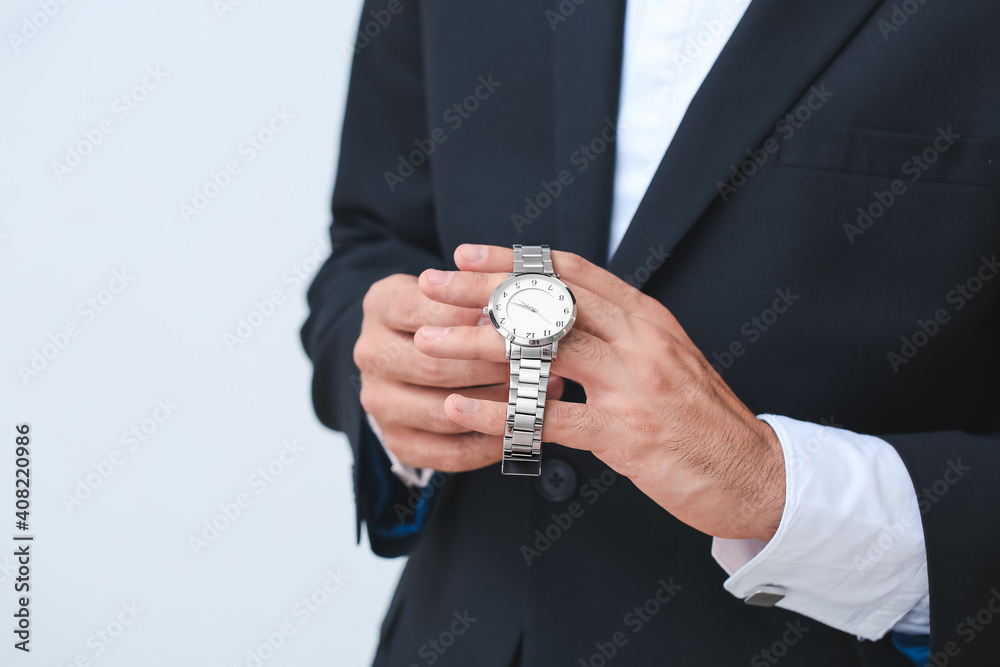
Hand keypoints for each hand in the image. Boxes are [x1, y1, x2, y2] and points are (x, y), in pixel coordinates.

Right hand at [353, 273, 564, 471]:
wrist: (412, 350)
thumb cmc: (444, 313)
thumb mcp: (451, 289)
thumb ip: (473, 295)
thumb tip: (511, 315)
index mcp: (381, 305)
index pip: (422, 312)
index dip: (469, 320)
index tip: (510, 322)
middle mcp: (370, 354)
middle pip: (434, 368)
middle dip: (491, 368)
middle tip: (533, 364)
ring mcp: (379, 401)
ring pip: (445, 414)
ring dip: (496, 407)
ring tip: (535, 394)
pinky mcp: (397, 440)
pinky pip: (450, 453)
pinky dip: (491, 445)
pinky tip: (520, 427)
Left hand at [413, 245, 784, 540]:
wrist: (756, 472)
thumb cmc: (702, 418)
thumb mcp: (666, 357)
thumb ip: (619, 333)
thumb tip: (562, 314)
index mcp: (647, 317)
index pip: (569, 271)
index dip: (512, 260)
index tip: (465, 256)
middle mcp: (639, 340)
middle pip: (546, 301)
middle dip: (481, 291)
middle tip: (430, 287)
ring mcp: (633, 385)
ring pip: (541, 350)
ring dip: (476, 346)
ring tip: (428, 345)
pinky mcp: (626, 434)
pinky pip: (548, 418)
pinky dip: (497, 412)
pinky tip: (459, 410)